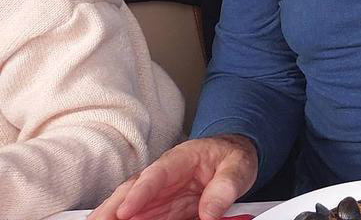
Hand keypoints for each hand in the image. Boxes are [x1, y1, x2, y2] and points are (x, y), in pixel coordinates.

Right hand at [89, 133, 257, 219]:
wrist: (231, 158)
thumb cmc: (230, 158)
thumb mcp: (239, 165)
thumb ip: (226, 185)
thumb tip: (211, 212)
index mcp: (179, 160)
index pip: (155, 175)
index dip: (139, 193)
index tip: (125, 211)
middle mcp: (160, 178)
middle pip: (129, 192)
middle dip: (110, 210)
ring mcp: (155, 197)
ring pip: (126, 209)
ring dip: (112, 219)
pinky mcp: (157, 212)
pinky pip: (140, 219)